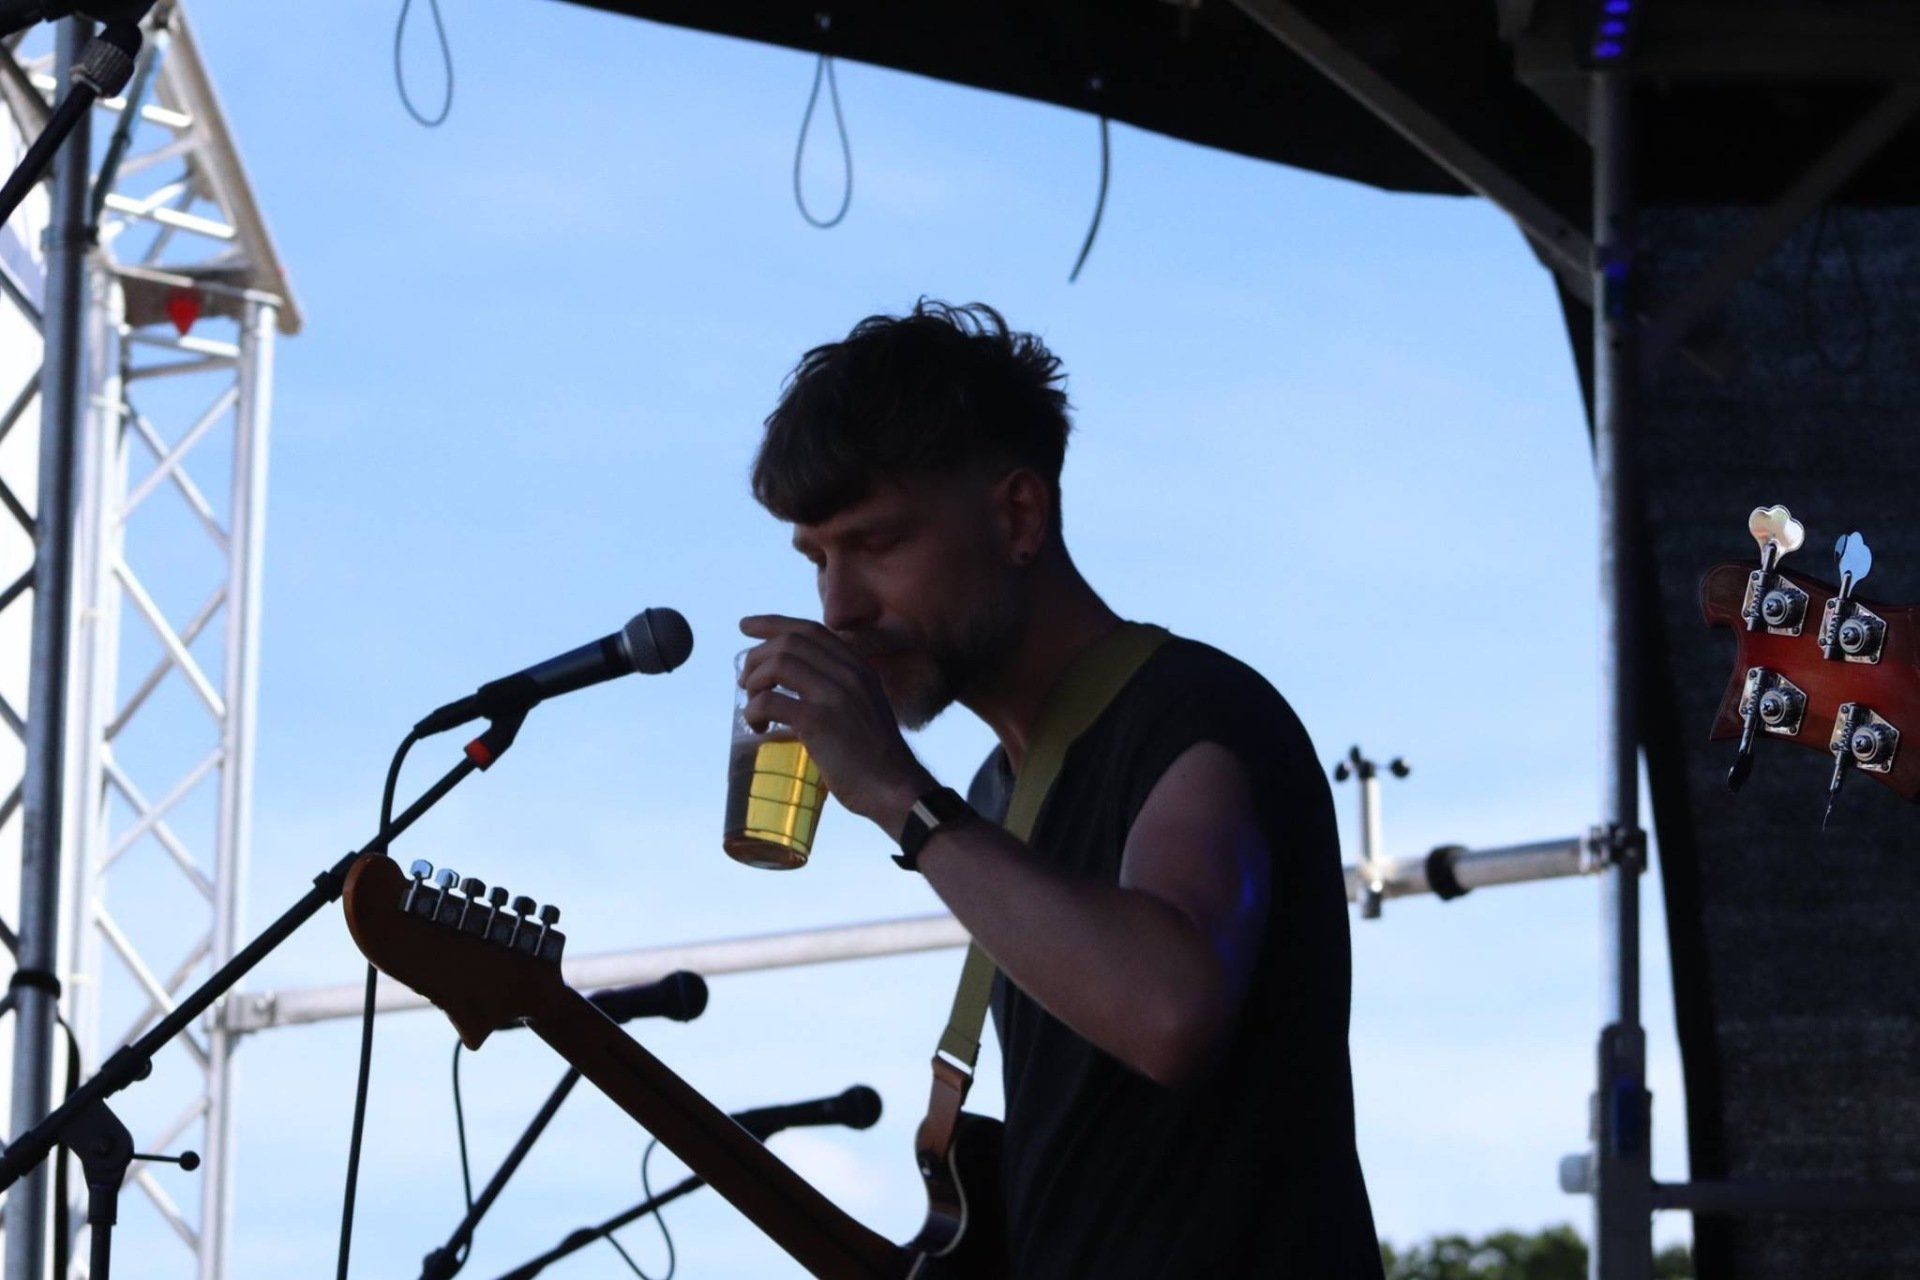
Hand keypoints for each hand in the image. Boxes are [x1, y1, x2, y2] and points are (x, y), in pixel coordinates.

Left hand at [737, 615, 934, 833]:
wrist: (895, 788)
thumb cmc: (875, 756)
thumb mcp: (864, 706)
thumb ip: (841, 687)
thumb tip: (797, 680)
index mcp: (859, 667)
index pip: (810, 629)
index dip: (773, 623)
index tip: (745, 626)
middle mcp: (848, 673)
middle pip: (789, 642)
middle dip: (757, 657)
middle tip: (744, 681)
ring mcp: (834, 696)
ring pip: (777, 665)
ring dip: (754, 683)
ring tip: (751, 706)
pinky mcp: (818, 722)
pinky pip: (770, 701)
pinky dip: (753, 712)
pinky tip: (758, 727)